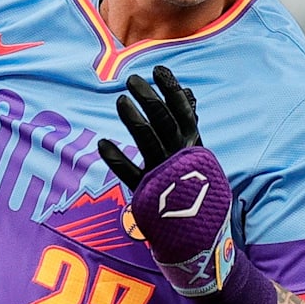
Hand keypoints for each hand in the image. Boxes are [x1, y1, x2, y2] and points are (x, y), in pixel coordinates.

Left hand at [99, 67, 233, 296]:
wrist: (202, 235)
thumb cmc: (195, 187)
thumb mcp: (197, 153)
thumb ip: (189, 124)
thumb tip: (188, 93)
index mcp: (193, 146)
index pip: (184, 111)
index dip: (171, 89)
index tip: (158, 68)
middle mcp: (181, 157)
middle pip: (165, 121)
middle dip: (149, 97)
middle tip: (132, 79)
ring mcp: (166, 175)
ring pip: (150, 142)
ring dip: (134, 120)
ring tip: (120, 101)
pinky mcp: (150, 195)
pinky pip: (132, 175)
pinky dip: (117, 159)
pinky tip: (103, 143)